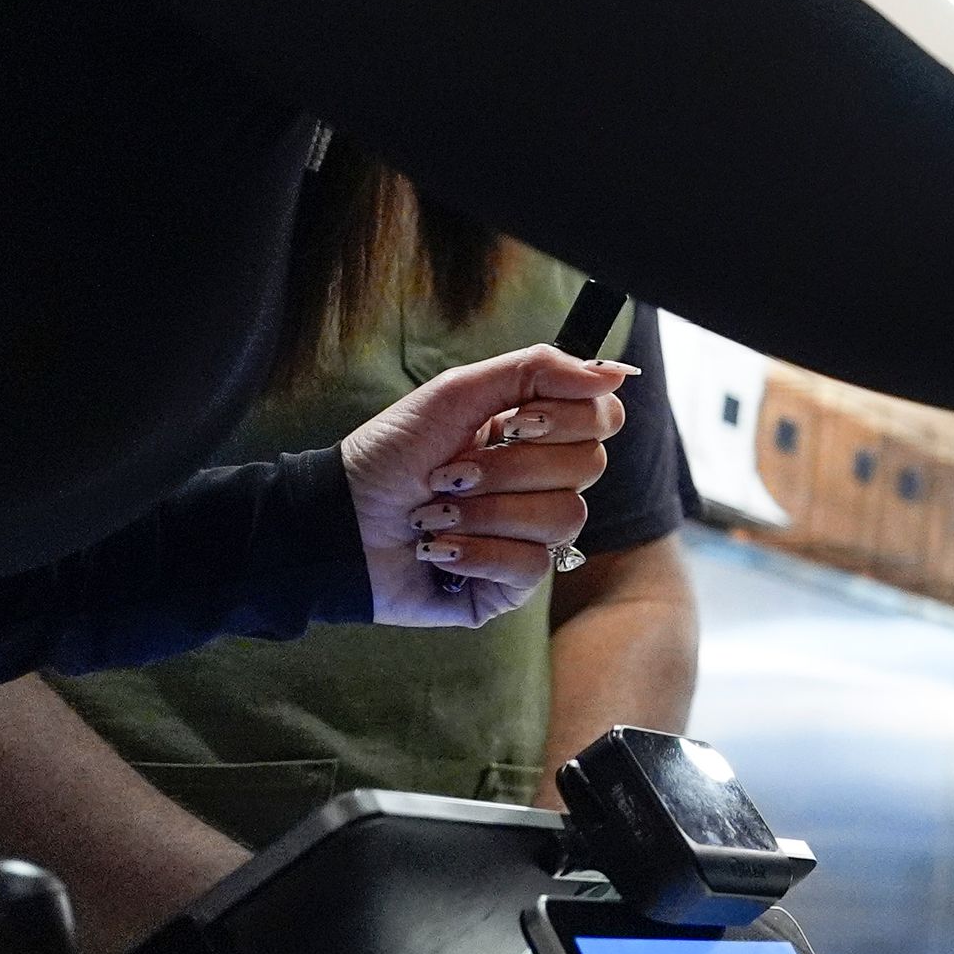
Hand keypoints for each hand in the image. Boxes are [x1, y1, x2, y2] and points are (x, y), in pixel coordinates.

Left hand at [344, 345, 632, 627]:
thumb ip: (536, 369)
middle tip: (450, 471)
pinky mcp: (512, 584)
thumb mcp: (457, 394)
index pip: (602, 419)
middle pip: (588, 466)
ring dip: (486, 513)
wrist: (336, 522)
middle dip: (509, 468)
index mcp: (536, 433)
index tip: (515, 423)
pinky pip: (533, 565)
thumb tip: (616, 373)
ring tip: (434, 513)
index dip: (568, 420)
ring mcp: (532, 535)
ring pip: (564, 518)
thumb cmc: (389, 455)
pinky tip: (439, 549)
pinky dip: (476, 552)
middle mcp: (543, 482)